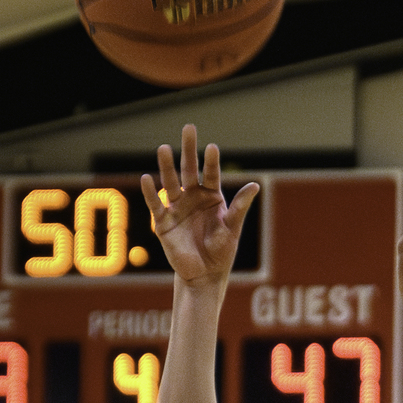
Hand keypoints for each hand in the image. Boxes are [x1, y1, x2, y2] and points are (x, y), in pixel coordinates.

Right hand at [141, 126, 258, 289]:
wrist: (204, 275)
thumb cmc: (221, 252)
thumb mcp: (233, 228)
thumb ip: (240, 207)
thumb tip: (255, 185)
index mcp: (211, 197)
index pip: (210, 174)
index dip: (211, 161)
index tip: (211, 147)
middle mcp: (192, 198)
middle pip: (189, 170)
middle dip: (189, 150)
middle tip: (189, 128)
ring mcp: (177, 208)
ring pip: (171, 182)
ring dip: (167, 166)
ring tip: (164, 148)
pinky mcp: (163, 222)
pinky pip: (155, 205)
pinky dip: (150, 193)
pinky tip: (146, 178)